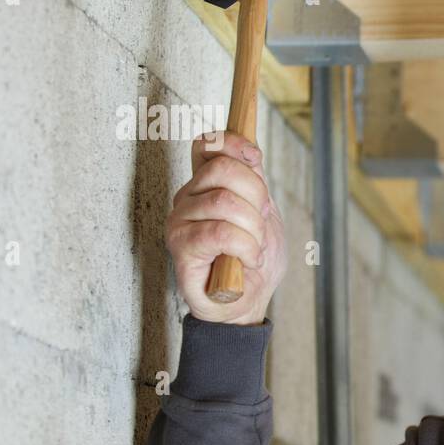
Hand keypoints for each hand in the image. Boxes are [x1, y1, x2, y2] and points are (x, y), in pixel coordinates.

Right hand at [165, 131, 286, 325]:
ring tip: (253, 248)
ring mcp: (180, 222)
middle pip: (223, 169)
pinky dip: (246, 248)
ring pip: (225, 202)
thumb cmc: (252, 259)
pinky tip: (247, 260)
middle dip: (256, 196)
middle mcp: (187, 198)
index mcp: (205, 186)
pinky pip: (220, 233)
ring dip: (253, 229)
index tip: (255, 157)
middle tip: (261, 223)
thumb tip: (249, 149)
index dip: (232, 143)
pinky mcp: (181, 247)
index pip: (207, 145)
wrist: (248, 301)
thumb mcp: (263, 213)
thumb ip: (254, 181)